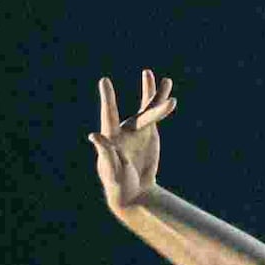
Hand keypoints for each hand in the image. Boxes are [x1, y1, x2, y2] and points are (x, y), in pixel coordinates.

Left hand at [88, 71, 174, 210]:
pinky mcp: (149, 133)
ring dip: (158, 96)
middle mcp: (124, 130)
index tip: (105, 81)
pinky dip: (161, 106)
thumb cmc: (118, 183)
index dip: (108, 98)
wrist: (134, 191)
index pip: (109, 114)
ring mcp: (138, 131)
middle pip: (140, 112)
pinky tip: (169, 96)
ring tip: (167, 81)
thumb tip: (94, 135)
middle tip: (147, 72)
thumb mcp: (111, 170)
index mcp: (112, 137)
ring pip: (149, 110)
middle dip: (147, 94)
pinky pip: (155, 116)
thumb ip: (105, 152)